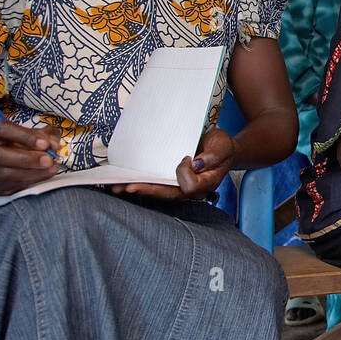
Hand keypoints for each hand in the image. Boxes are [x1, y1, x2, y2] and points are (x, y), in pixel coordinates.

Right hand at [0, 119, 60, 195]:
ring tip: (51, 168)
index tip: (44, 143)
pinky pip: (10, 184)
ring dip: (31, 172)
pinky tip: (44, 175)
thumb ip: (42, 134)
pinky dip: (30, 180)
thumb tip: (52, 143)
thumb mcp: (25, 134)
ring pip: (5, 173)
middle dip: (26, 158)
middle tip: (48, 159)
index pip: (2, 130)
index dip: (24, 136)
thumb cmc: (12, 143)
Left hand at [110, 127, 236, 201]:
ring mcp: (182, 187)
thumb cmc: (222, 147)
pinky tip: (127, 181)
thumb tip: (195, 164)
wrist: (221, 149)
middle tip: (128, 187)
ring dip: (139, 189)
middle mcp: (193, 189)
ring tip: (118, 188)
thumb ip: (212, 155)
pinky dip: (142, 184)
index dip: (183, 172)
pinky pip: (157, 186)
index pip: (189, 186)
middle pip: (168, 194)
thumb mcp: (222, 145)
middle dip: (148, 190)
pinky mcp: (174, 182)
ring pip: (159, 193)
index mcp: (207, 182)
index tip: (186, 157)